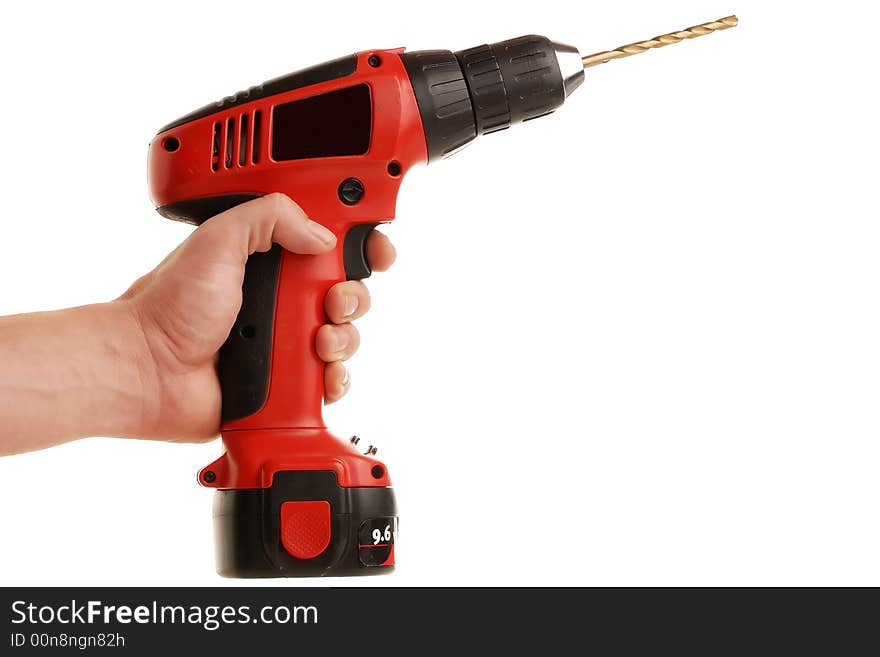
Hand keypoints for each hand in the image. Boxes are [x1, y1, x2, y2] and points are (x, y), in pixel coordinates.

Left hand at [120, 193, 394, 441]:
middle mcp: (281, 298)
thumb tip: (321, 235)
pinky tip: (321, 375)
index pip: (330, 244)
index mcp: (268, 259)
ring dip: (344, 339)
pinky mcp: (286, 381)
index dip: (360, 245)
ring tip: (318, 342)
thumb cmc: (169, 307)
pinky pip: (331, 379)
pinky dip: (336, 379)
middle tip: (332, 302)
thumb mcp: (217, 240)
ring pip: (346, 336)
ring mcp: (285, 340)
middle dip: (353, 296)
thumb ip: (269, 217)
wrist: (147, 370)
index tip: (374, 250)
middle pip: (348, 291)